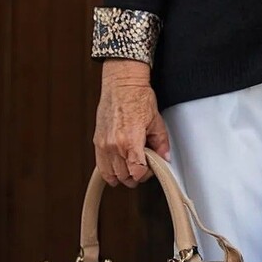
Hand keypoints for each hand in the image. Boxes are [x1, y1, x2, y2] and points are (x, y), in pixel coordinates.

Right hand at [93, 60, 170, 187]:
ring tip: (131, 167)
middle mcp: (113, 145)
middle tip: (143, 166)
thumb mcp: (156, 122)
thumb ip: (161, 143)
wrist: (122, 84)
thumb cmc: (137, 98)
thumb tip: (164, 157)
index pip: (137, 173)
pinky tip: (118, 167)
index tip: (151, 168)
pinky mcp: (97, 141)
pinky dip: (109, 170)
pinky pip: (100, 166)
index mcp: (129, 142)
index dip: (146, 174)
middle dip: (136, 175)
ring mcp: (103, 144)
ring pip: (110, 174)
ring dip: (122, 175)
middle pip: (124, 176)